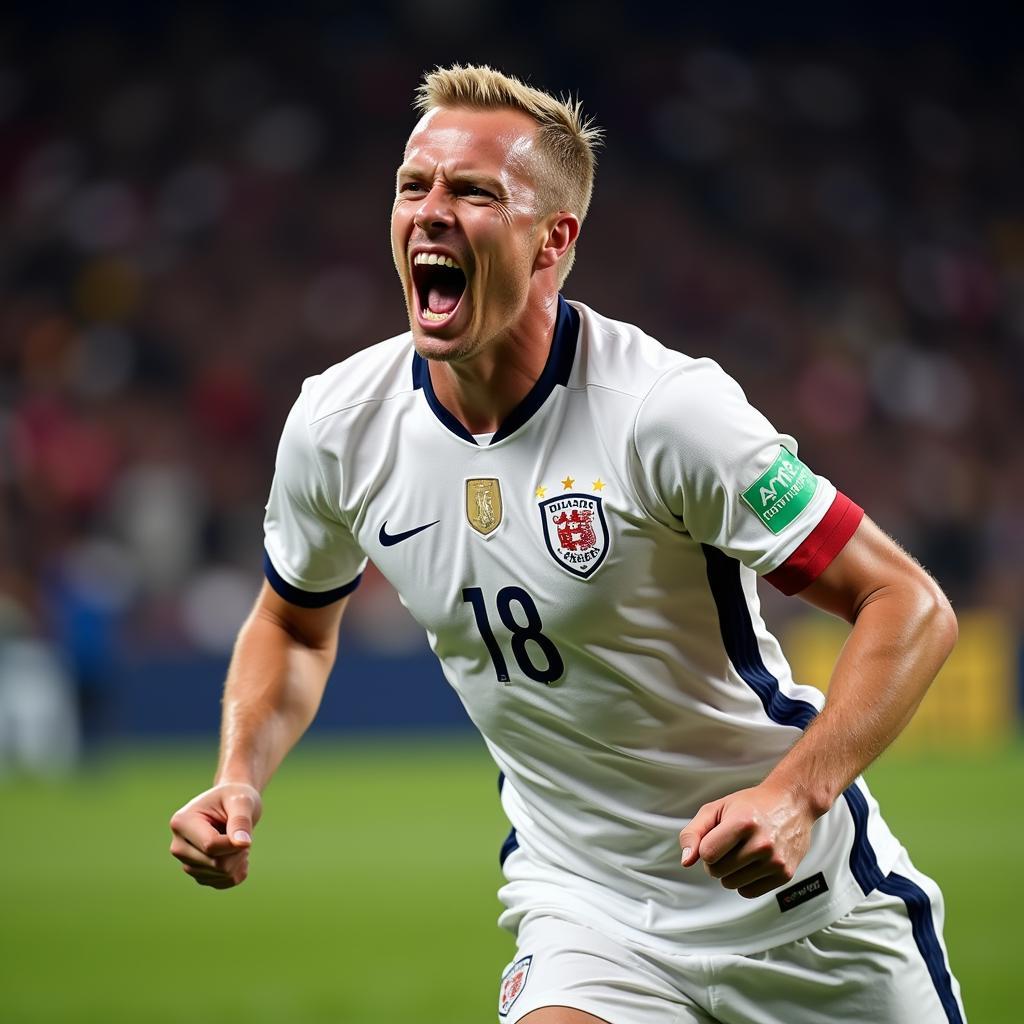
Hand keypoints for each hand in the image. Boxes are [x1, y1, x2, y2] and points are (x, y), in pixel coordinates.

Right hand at [169, 783, 261, 888]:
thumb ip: (241, 821)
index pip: (210, 845)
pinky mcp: (198, 875)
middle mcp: (178, 846)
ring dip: (239, 859)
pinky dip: (238, 870)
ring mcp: (187, 863)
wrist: (232, 805)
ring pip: (221, 874)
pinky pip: (224, 882)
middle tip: (241, 833)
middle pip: (216, 863)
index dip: (234, 842)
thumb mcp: (241, 801)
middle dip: (237, 850)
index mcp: (181, 823)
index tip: (245, 831)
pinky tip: (236, 853)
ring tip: (236, 840)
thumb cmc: (235, 798)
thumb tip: (243, 844)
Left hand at [678, 781, 816, 898]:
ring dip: (729, 871)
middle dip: (716, 860)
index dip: (705, 847)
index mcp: (743, 822)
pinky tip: (753, 863)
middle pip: (717, 871)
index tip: (715, 837)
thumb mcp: (717, 808)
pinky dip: (744, 881)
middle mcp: (762, 844)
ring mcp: (775, 861)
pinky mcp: (785, 875)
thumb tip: (686, 861)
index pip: (707, 854)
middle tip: (729, 843)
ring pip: (731, 884)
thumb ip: (694, 832)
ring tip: (742, 851)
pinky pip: (748, 892)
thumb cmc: (751, 804)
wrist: (792, 803)